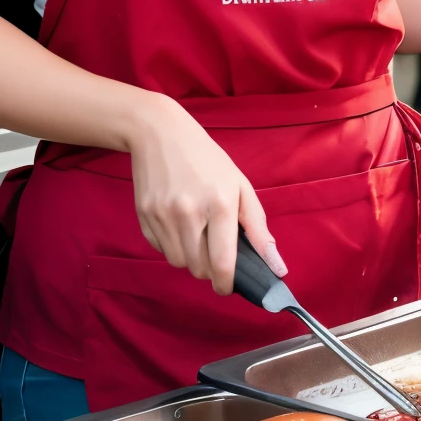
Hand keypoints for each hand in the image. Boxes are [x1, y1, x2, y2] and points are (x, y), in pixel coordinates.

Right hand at [126, 91, 285, 294]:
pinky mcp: (143, 215)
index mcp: (220, 204)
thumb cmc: (207, 160)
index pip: (222, 263)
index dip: (226, 284)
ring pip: (178, 262)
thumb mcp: (240, 186)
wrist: (159, 133)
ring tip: (196, 234)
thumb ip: (258, 228)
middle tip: (213, 252)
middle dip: (209, 269)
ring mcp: (162, 215)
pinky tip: (177, 223)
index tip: (228, 287)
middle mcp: (189, 212)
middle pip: (199, 268)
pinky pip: (159, 248)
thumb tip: (276, 266)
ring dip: (190, 258)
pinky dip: (171, 245)